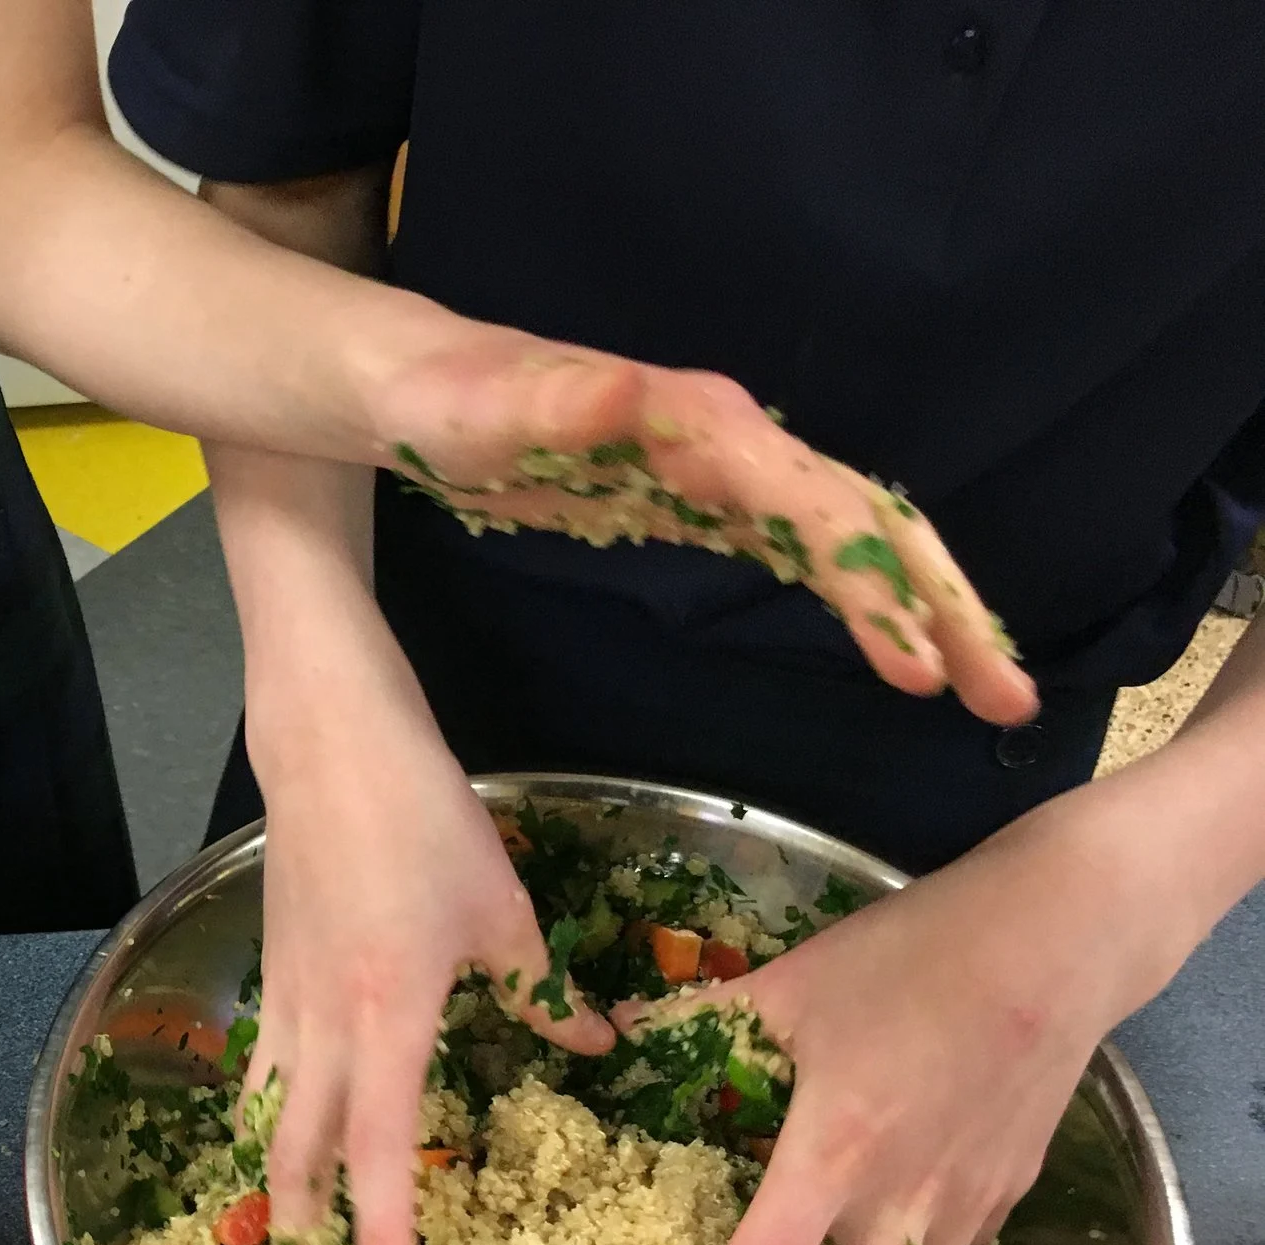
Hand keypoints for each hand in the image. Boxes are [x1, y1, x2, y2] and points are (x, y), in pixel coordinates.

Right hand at [249, 632, 615, 1244]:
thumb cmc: (422, 819)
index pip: (382, 1152)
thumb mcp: (501, 908)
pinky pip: (264, 1072)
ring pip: (270, 1121)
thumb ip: (542, 991)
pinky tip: (277, 1142)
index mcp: (390, 1019)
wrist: (329, 748)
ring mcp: (288, 1003)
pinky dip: (267, 1122)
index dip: (383, 1234)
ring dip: (273, 1194)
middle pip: (300, 1158)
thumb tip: (597, 1048)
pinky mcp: (273, 976)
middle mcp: (326, 1027)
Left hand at [368, 316, 1037, 728]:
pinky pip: (804, 552)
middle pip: (863, 520)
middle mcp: (725, 441)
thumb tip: (642, 393)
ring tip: (978, 691)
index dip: (872, 583)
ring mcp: (718, 472)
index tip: (914, 664)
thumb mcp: (482, 408)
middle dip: (939, 604)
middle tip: (1001, 696)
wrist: (408, 383)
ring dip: (920, 610)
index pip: (815, 506)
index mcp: (693, 424)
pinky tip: (898, 651)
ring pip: (849, 539)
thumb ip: (561, 404)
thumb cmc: (439, 397)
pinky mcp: (698, 503)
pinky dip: (861, 598)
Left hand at [642, 786, 1190, 1244]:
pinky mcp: (1014, 1179)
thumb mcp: (791, 982)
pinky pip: (964, 1243)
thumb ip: (703, 1021)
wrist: (1059, 938)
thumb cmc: (914, 955)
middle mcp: (905, 1197)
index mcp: (835, 1154)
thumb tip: (624, 1035)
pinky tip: (909, 1241)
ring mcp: (970, 1195)